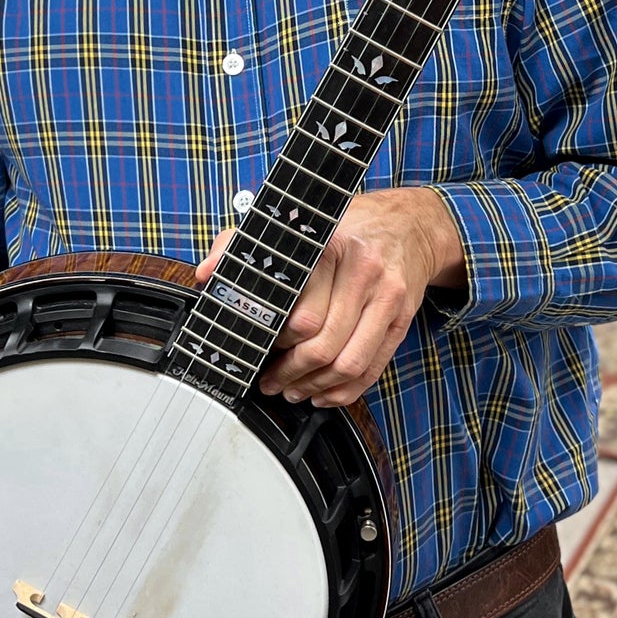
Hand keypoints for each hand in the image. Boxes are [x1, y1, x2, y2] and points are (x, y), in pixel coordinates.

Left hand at [196, 186, 464, 407]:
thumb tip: (207, 274)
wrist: (409, 224)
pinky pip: (372, 368)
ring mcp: (387, 297)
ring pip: (348, 363)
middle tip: (270, 381)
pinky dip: (345, 391)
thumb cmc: (346, 228)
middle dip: (290, 373)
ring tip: (293, 390)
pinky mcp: (402, 318)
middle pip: (322, 344)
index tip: (257, 349)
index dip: (274, 343)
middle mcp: (361, 272)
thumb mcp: (292, 226)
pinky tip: (324, 393)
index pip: (299, 314)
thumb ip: (242, 243)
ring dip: (315, 387)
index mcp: (329, 248)